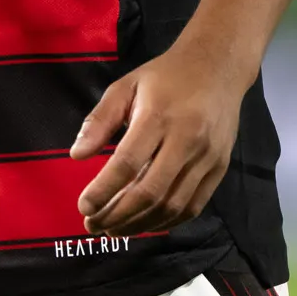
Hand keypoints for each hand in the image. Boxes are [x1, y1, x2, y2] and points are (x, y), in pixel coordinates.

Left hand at [72, 39, 249, 235]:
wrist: (219, 66)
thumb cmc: (166, 77)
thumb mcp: (125, 86)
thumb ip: (99, 120)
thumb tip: (76, 155)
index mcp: (158, 116)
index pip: (127, 163)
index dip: (103, 190)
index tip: (84, 206)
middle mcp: (186, 140)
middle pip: (150, 191)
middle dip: (117, 215)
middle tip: (93, 224)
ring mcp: (207, 157)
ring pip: (172, 205)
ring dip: (140, 224)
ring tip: (114, 229)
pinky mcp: (220, 168)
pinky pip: (193, 206)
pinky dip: (167, 222)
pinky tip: (145, 224)